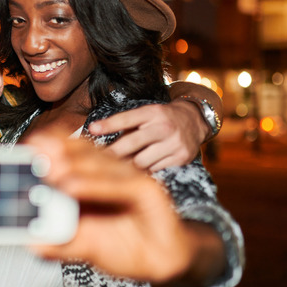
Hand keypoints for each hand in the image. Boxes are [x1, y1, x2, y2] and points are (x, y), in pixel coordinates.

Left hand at [23, 131, 196, 283]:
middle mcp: (108, 172)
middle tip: (32, 154)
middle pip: (81, 153)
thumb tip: (29, 242)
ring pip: (99, 165)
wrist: (162, 262)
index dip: (48, 146)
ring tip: (49, 170)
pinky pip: (121, 184)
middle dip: (55, 152)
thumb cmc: (123, 246)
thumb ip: (58, 243)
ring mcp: (129, 178)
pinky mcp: (148, 191)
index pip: (69, 152)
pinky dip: (96, 185)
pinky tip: (72, 187)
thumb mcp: (83, 246)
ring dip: (72, 166)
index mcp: (90, 177)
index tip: (25, 147)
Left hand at [87, 100, 206, 171]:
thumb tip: (97, 139)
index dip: (108, 124)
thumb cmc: (160, 119)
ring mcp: (174, 143)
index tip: (92, 129)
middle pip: (132, 143)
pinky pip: (154, 170)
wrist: (194, 121)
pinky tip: (134, 173)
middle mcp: (164, 127)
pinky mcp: (181, 158)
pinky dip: (143, 172)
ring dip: (125, 166)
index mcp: (152, 112)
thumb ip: (126, 126)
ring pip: (141, 161)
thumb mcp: (146, 115)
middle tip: (93, 161)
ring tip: (111, 169)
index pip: (127, 118)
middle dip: (111, 153)